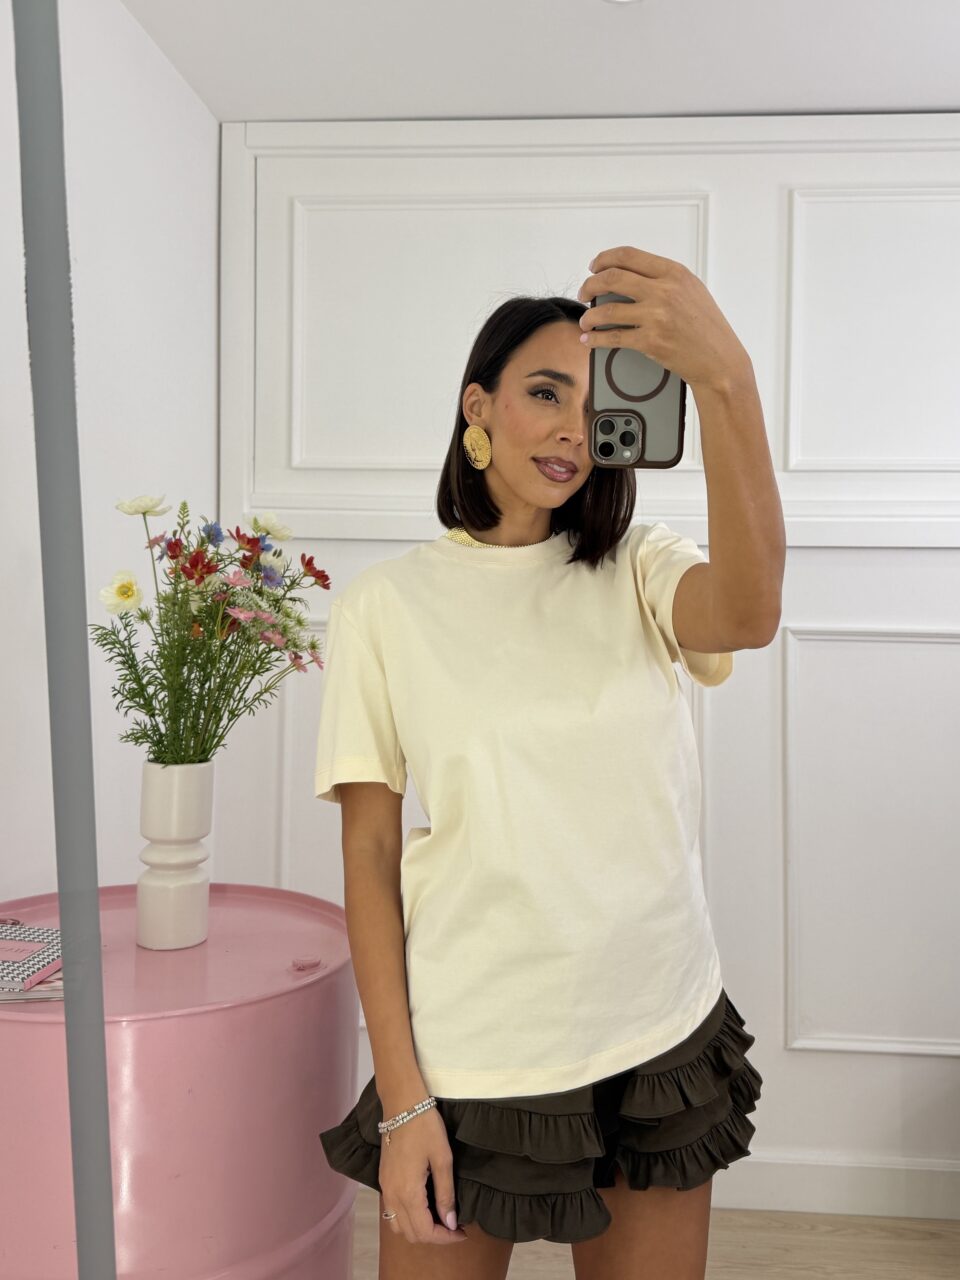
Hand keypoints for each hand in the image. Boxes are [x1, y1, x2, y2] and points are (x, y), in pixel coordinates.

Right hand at [379, 1105, 467, 1245]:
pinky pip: (393, 1212)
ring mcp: (385, 1188)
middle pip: (411, 1234)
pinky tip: (424, 1205)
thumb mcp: (443, 1159)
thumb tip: (451, 1223)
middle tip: (454, 1226)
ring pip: (398, 1226)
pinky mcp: (383, 1180)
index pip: (425, 1231)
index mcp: (407, 1192)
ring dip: (419, 1229)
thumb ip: (446, 1194)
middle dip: (434, 1236)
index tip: (463, 1232)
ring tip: (439, 1218)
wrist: (402, 1104)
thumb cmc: (426, 1127)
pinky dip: (408, 1218)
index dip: (445, 1238)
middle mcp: (392, 1195)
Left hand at [577, 245, 752, 392]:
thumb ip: (664, 280)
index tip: (594, 267)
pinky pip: (612, 338)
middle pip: (612, 278)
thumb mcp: (692, 291)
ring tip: (585, 321)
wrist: (720, 360)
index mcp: (674, 273)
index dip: (604, 259)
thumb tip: (630, 276)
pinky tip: (589, 340)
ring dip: (589, 316)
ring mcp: (656, 316)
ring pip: (606, 310)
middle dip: (590, 285)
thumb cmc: (707, 327)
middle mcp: (664, 291)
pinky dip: (596, 340)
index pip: (628, 256)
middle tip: (584, 293)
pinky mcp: (650, 341)